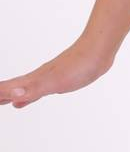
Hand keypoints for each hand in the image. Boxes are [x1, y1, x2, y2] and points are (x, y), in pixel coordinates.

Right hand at [0, 37, 114, 108]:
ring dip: (15, 94)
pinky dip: (33, 94)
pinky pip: (41, 88)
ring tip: (5, 101)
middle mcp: (39, 77)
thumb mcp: (54, 82)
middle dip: (1, 94)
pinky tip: (33, 96)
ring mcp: (49, 76)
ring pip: (27, 87)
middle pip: (14, 87)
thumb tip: (12, 95)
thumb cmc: (79, 65)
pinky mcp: (61, 77)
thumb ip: (33, 89)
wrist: (99, 50)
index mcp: (35, 79)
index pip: (10, 88)